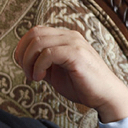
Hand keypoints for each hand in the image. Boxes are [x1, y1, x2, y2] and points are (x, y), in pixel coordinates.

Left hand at [13, 26, 127, 122]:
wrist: (106, 96)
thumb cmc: (82, 85)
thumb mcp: (55, 71)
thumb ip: (41, 62)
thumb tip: (22, 59)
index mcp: (65, 37)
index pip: (35, 31)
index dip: (23, 47)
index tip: (22, 66)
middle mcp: (69, 36)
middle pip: (34, 33)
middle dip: (23, 54)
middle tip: (27, 73)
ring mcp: (74, 43)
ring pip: (38, 42)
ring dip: (29, 61)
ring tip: (34, 77)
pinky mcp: (77, 54)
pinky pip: (48, 53)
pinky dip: (38, 66)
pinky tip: (41, 78)